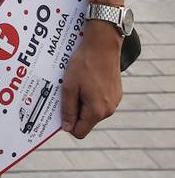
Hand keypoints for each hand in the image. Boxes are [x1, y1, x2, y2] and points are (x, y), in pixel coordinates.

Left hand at [60, 21, 123, 138]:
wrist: (103, 46)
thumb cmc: (84, 64)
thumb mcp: (69, 86)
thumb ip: (68, 109)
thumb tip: (67, 128)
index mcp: (97, 111)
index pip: (80, 132)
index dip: (68, 124)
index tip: (60, 109)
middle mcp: (109, 110)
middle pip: (86, 121)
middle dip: (74, 110)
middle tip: (67, 91)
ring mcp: (114, 102)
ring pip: (92, 111)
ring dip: (82, 101)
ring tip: (76, 83)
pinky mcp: (116, 93)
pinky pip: (100, 101)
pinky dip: (91, 95)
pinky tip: (86, 80)